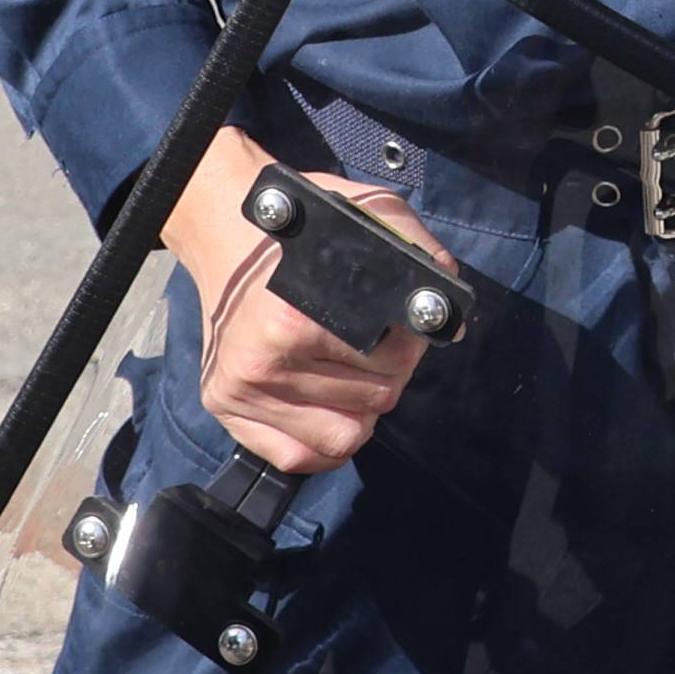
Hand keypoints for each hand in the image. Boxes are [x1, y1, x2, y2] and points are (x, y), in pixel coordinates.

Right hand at [161, 125, 455, 477]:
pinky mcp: (226, 411)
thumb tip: (451, 313)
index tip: (401, 328)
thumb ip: (418, 251)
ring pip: (344, 437)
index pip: (391, 366)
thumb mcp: (370, 216)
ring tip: (350, 373)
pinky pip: (298, 457)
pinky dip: (323, 441)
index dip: (409, 346)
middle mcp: (263, 365)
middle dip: (389, 374)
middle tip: (376, 347)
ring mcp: (241, 393)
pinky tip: (327, 405)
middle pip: (375, 400)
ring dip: (360, 409)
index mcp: (293, 322)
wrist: (224, 236)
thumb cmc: (303, 230)